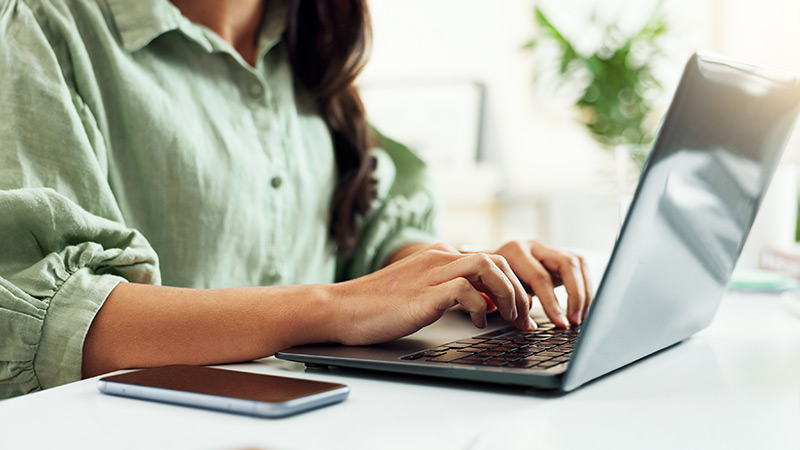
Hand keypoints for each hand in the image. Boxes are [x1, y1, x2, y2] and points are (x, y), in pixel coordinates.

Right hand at [332, 243, 533, 345]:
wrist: (341, 308)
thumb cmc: (376, 306)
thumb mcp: (421, 292)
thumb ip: (450, 292)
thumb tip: (483, 303)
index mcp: (439, 256)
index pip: (489, 260)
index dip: (511, 284)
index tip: (520, 309)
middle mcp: (438, 258)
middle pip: (496, 260)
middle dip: (518, 290)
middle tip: (524, 318)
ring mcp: (430, 273)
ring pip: (486, 267)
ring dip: (506, 293)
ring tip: (509, 317)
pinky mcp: (423, 294)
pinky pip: (464, 290)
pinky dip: (479, 307)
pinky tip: (477, 323)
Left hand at [494, 240, 592, 327]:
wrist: (490, 266)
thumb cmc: (493, 281)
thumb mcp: (498, 290)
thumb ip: (514, 300)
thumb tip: (530, 315)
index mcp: (515, 251)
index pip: (540, 277)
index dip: (552, 303)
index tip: (560, 323)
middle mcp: (534, 245)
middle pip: (567, 264)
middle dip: (576, 295)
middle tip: (575, 320)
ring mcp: (547, 248)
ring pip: (578, 263)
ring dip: (585, 291)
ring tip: (581, 315)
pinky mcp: (558, 255)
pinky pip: (580, 267)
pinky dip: (584, 287)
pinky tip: (582, 306)